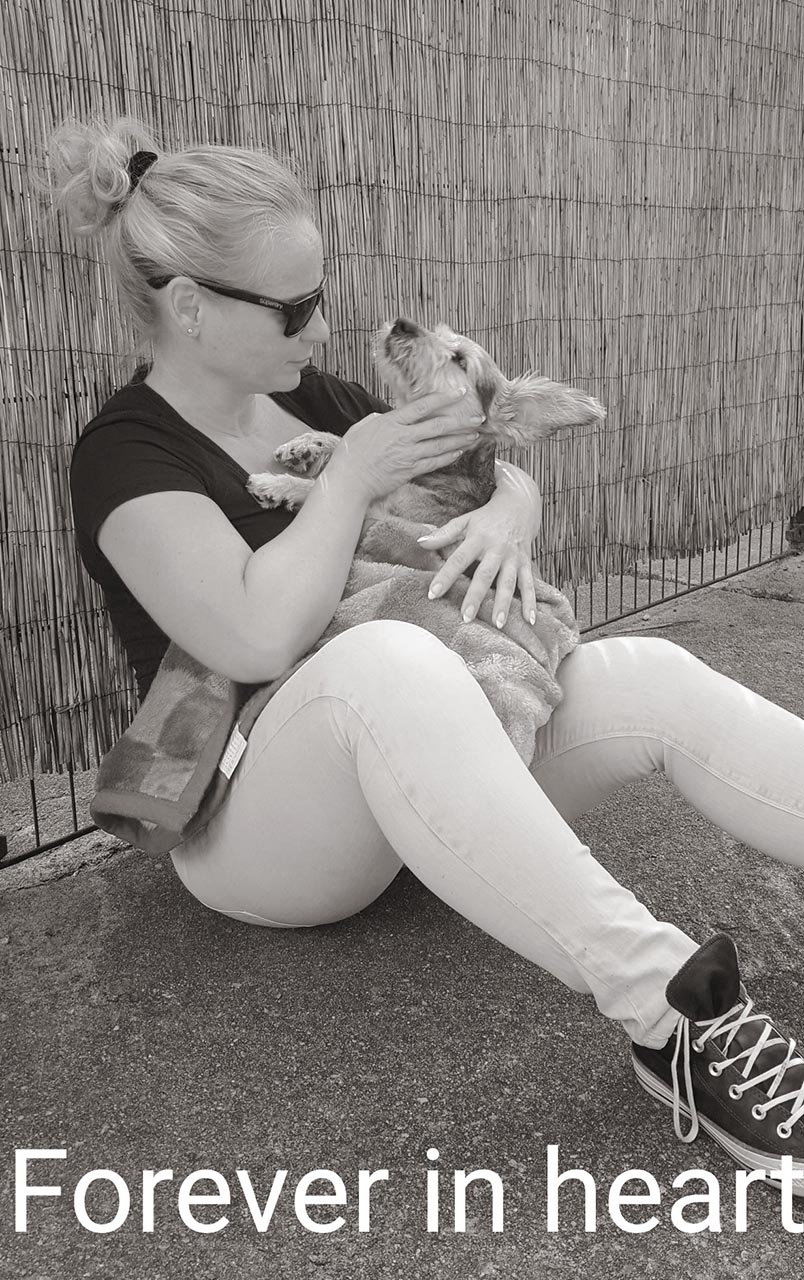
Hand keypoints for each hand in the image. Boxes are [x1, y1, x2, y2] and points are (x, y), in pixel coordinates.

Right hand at [328, 391, 484, 504]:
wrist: (349, 481)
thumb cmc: (351, 454)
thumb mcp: (362, 427)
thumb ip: (379, 419)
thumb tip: (391, 416)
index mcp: (392, 422)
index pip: (423, 406)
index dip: (443, 398)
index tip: (460, 394)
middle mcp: (403, 437)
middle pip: (438, 426)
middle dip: (461, 421)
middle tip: (477, 418)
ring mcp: (408, 455)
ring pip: (441, 445)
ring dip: (460, 440)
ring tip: (474, 435)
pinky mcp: (410, 471)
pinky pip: (434, 463)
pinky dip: (448, 457)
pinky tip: (459, 453)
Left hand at [418, 463, 543, 625]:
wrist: (520, 504)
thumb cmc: (487, 517)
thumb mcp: (465, 520)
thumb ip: (444, 534)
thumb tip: (420, 543)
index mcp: (478, 538)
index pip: (458, 559)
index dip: (445, 576)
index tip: (433, 594)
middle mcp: (497, 549)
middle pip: (485, 575)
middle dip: (476, 597)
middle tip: (466, 617)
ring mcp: (514, 557)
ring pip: (509, 582)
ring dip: (504, 604)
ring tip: (498, 624)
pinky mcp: (526, 562)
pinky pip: (530, 584)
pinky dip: (531, 602)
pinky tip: (530, 620)